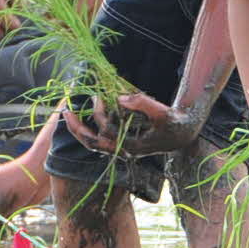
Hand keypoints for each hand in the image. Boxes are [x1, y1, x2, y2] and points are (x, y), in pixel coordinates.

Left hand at [62, 92, 199, 155]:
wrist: (184, 134)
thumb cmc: (175, 123)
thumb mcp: (162, 112)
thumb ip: (142, 103)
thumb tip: (119, 98)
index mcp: (131, 146)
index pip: (105, 134)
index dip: (98, 115)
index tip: (98, 98)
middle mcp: (124, 150)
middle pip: (93, 144)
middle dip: (76, 128)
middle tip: (64, 111)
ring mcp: (123, 147)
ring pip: (95, 143)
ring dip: (81, 129)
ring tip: (70, 114)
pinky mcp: (124, 142)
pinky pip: (102, 139)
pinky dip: (92, 128)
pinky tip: (87, 117)